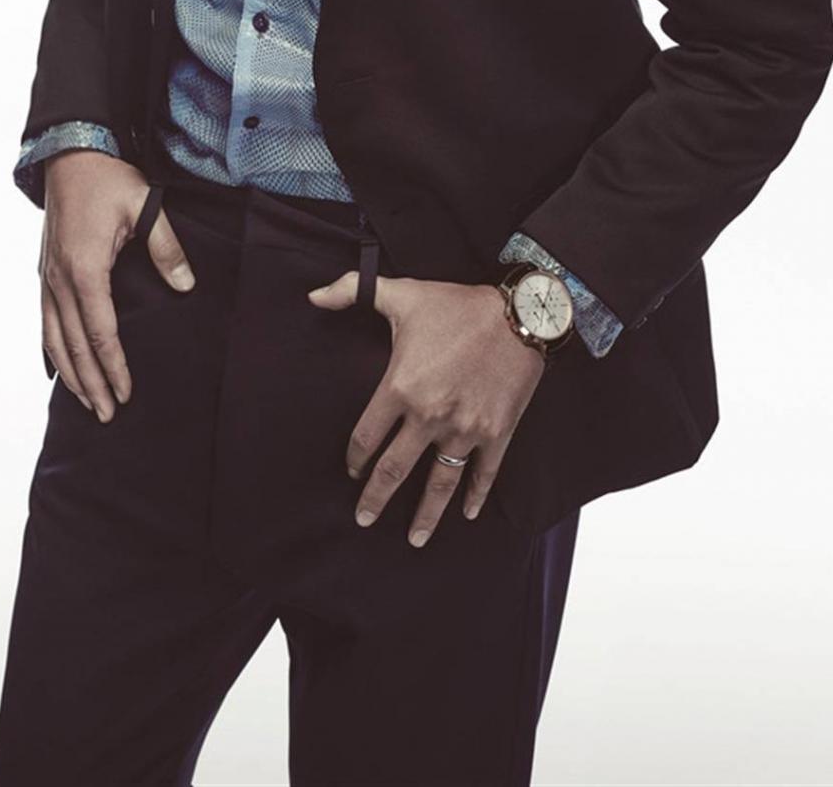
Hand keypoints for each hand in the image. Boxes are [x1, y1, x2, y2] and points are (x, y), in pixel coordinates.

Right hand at [39, 150, 195, 418]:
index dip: (113, 367)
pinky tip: (60, 367)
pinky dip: (52, 349)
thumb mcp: (146, 205)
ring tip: (85, 401)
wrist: (69, 153)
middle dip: (90, 383)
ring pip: (54, 338)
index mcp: (85, 268)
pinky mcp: (45, 272)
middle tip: (106, 415)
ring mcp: (47, 277)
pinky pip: (45, 321)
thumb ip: (166, 247)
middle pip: (74, 345)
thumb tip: (185, 285)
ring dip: (70, 373)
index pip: (100, 331)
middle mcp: (60, 279)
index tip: (125, 394)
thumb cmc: (108, 179)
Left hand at [307, 271, 545, 544]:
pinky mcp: (498, 433)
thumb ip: (353, 292)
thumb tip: (313, 296)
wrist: (519, 313)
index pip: (367, 437)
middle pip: (395, 470)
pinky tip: (468, 513)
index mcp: (401, 387)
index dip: (355, 459)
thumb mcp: (403, 294)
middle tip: (364, 519)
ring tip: (414, 539)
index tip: (352, 471)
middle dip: (376, 498)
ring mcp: (465, 429)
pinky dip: (476, 496)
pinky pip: (484, 474)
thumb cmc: (457, 305)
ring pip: (439, 483)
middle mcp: (430, 416)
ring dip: (425, 515)